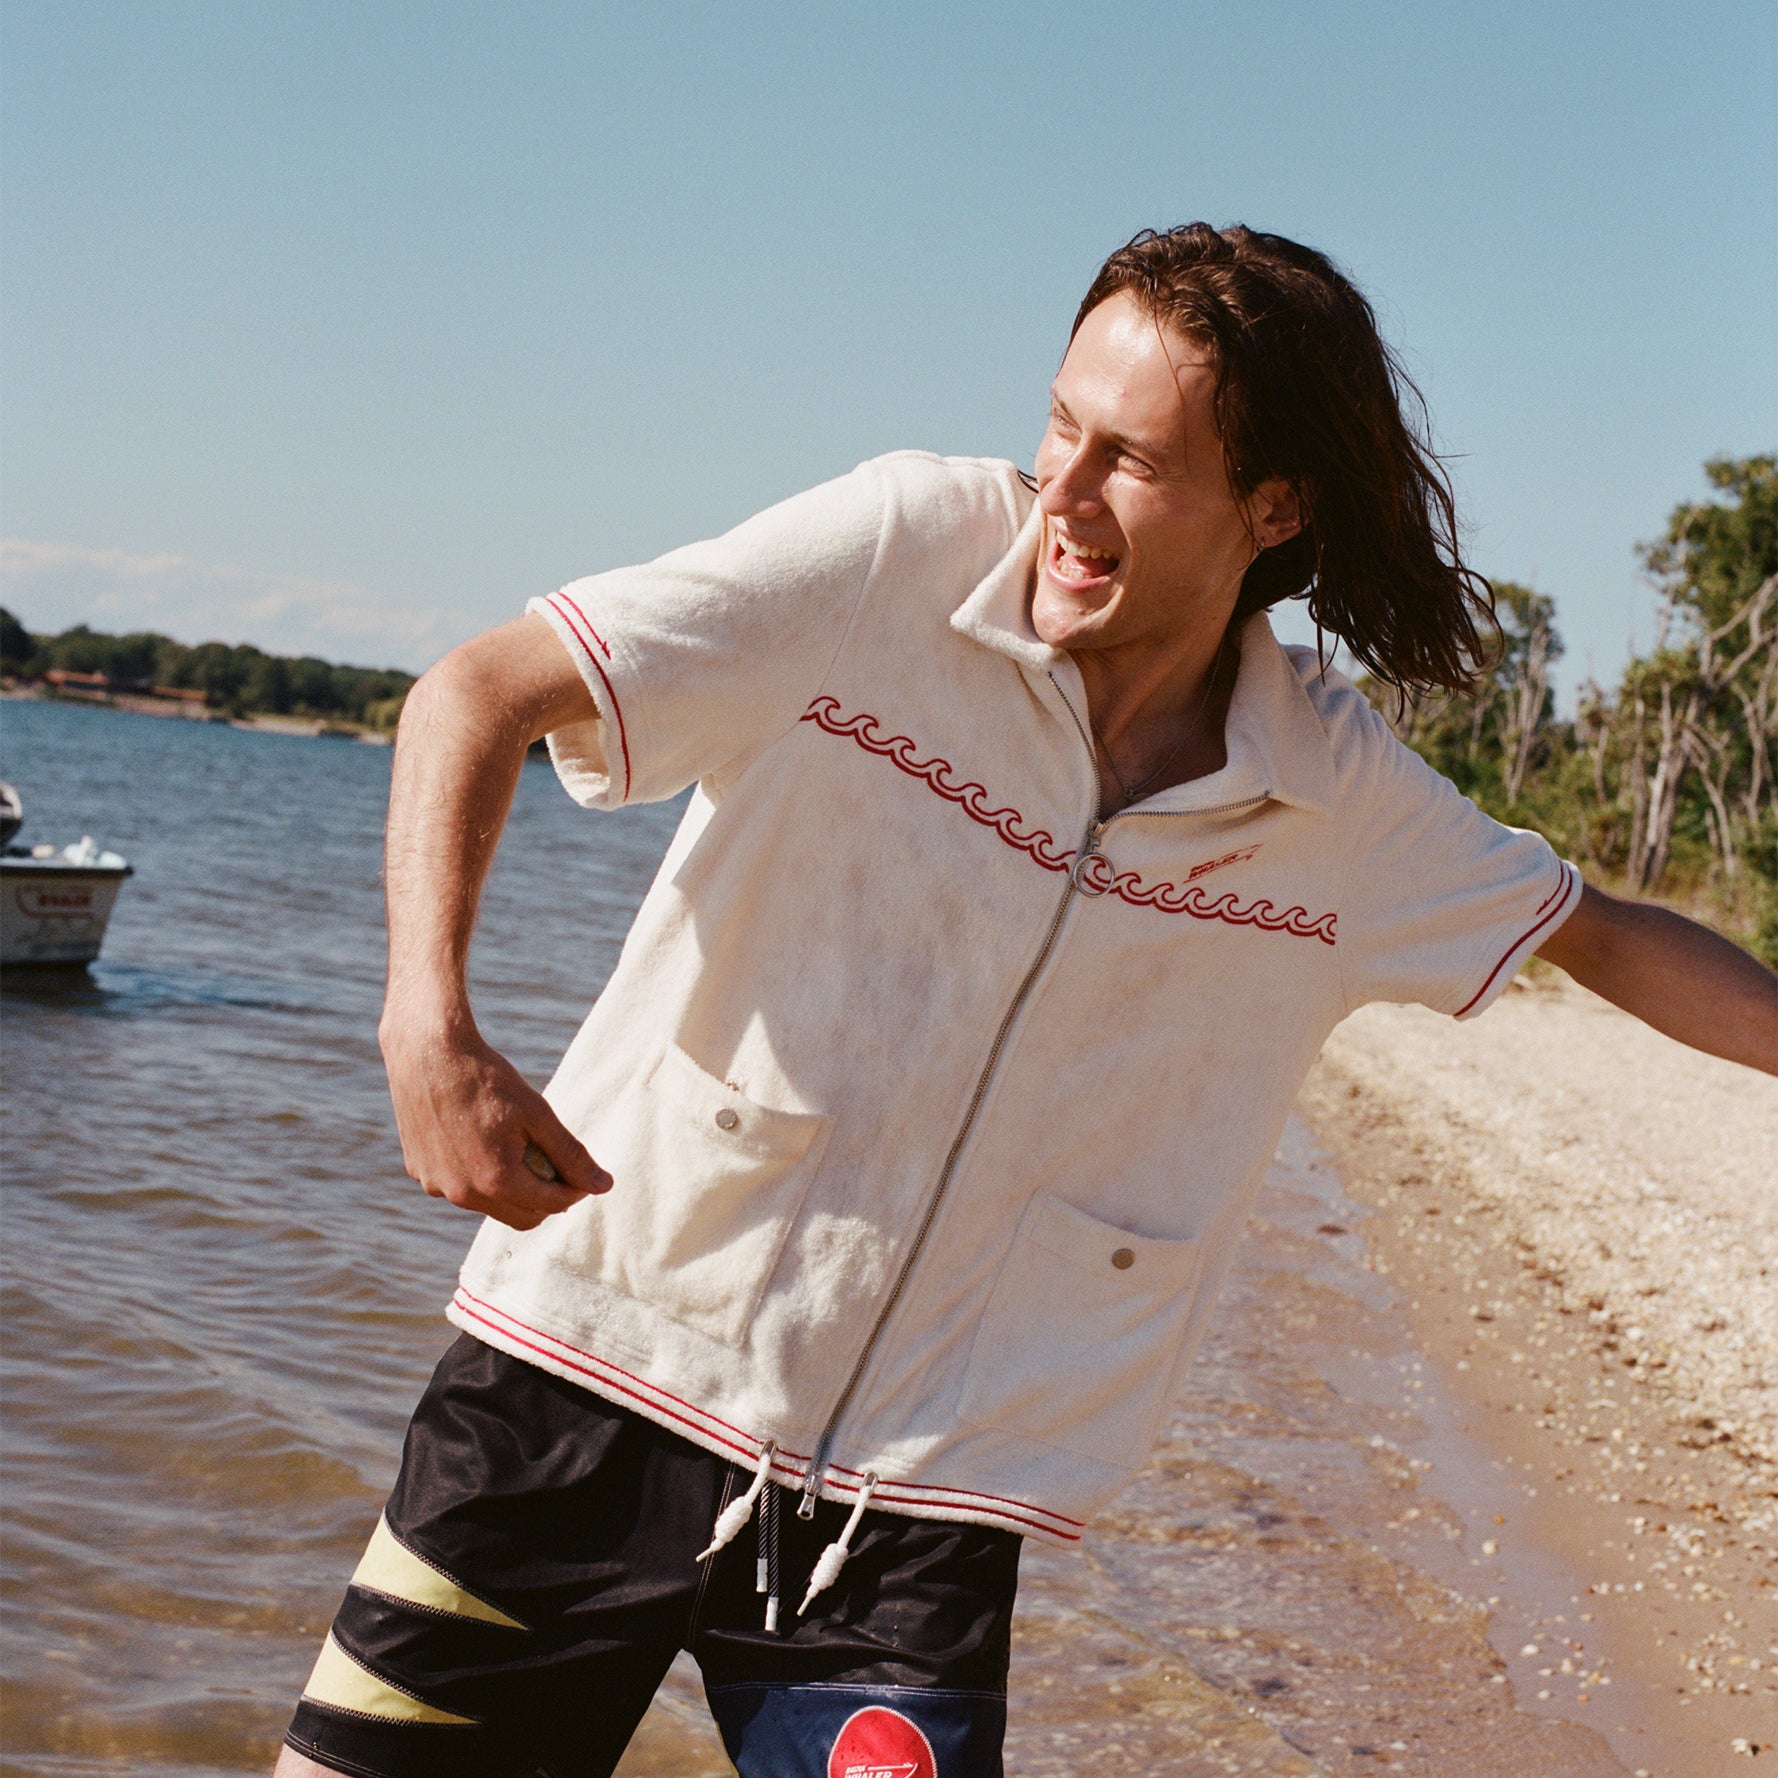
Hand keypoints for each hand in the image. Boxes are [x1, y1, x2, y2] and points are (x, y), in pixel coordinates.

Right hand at [381, 1013, 611, 1229]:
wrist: (427, 1052)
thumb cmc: (486, 1078)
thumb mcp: (537, 1113)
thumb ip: (571, 1154)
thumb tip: (604, 1185)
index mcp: (497, 1181)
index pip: (551, 1205)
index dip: (575, 1191)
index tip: (583, 1173)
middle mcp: (462, 1194)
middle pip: (521, 1216)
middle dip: (544, 1197)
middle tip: (555, 1166)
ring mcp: (436, 1186)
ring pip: (488, 1204)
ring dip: (510, 1188)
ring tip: (516, 1148)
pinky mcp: (419, 1173)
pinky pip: (458, 1187)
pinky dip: (477, 1175)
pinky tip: (479, 1138)